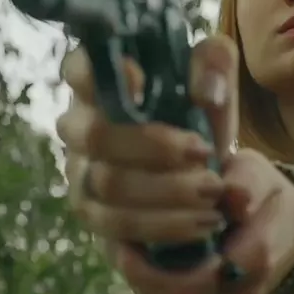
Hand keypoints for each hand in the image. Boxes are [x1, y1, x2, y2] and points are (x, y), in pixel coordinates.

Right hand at [57, 36, 293, 293]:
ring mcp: (80, 173)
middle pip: (95, 135)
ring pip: (108, 186)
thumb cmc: (196, 113)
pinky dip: (163, 226)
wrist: (200, 169)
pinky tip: (201, 224)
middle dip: (154, 146)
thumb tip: (207, 91)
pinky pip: (116, 228)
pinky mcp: (93, 215)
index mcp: (99, 81)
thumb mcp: (213, 83)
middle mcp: (79, 125)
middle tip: (205, 153)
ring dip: (166, 191)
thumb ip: (214, 65)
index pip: (79, 69)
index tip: (142, 81)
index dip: (98, 75)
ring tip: (214, 193)